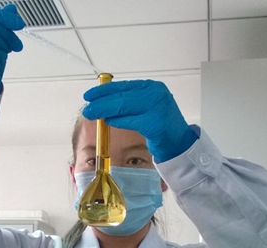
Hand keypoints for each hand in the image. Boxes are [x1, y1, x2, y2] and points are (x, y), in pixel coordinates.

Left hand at [82, 80, 197, 161]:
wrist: (179, 143)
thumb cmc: (161, 125)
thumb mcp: (146, 107)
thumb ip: (129, 102)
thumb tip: (103, 102)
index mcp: (152, 87)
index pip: (123, 85)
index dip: (104, 90)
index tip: (89, 95)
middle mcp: (156, 94)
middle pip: (121, 96)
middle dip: (100, 101)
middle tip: (86, 107)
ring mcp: (157, 108)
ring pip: (123, 106)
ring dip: (104, 110)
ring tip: (91, 114)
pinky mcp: (155, 124)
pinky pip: (130, 121)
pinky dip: (117, 121)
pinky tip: (107, 122)